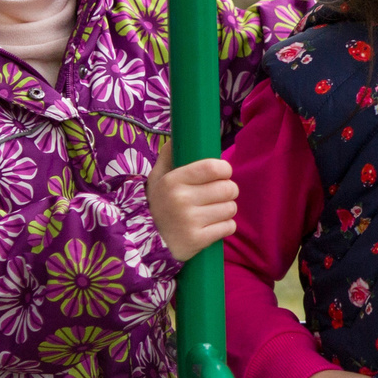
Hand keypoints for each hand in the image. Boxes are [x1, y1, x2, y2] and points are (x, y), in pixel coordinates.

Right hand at [148, 142, 237, 263]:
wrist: (147, 244)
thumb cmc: (160, 206)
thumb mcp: (157, 179)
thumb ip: (169, 156)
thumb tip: (179, 134)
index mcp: (173, 180)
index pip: (213, 167)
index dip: (224, 169)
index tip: (222, 173)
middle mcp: (181, 199)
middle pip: (227, 188)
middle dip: (228, 191)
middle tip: (219, 195)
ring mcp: (189, 221)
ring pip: (231, 208)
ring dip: (227, 210)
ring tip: (213, 212)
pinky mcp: (197, 240)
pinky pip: (229, 227)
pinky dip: (225, 226)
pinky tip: (212, 226)